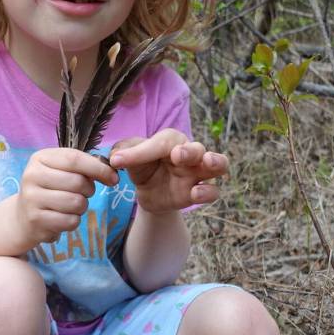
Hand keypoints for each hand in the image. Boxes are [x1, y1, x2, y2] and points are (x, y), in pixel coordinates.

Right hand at [16, 147, 117, 245]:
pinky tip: (62, 218)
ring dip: (81, 207)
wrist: (22, 217)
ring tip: (70, 206)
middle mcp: (32, 176)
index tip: (113, 177)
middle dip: (88, 190)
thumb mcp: (61, 171)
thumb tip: (112, 173)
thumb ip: (84, 167)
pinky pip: (70, 221)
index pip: (75, 159)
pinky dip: (73, 221)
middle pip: (78, 182)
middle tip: (82, 194)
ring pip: (76, 203)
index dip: (98, 168)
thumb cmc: (50, 190)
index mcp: (40, 158)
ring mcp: (32, 198)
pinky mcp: (35, 220)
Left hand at [109, 129, 227, 214]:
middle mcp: (188, 153)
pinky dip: (208, 191)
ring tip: (207, 163)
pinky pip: (213, 191)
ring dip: (216, 162)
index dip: (143, 150)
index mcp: (170, 141)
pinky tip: (196, 193)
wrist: (148, 193)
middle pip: (198, 147)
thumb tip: (114, 158)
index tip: (120, 160)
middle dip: (190, 150)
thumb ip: (122, 152)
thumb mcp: (129, 158)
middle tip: (177, 155)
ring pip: (219, 163)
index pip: (161, 142)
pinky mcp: (198, 192)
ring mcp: (197, 173)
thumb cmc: (143, 167)